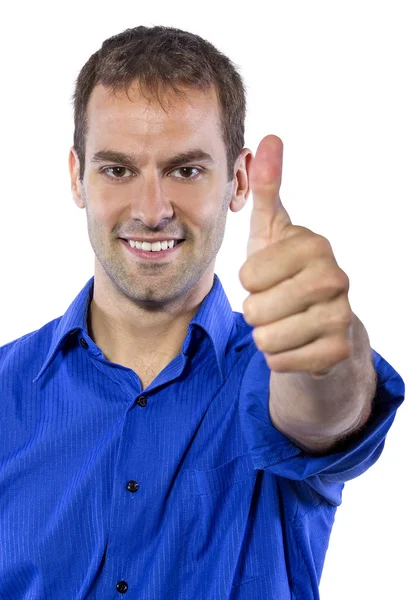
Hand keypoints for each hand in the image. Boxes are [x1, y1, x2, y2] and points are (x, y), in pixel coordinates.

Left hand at [239, 135, 352, 378]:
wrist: (317, 323)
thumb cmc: (286, 274)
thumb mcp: (271, 232)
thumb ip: (266, 188)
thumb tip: (269, 138)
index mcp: (315, 245)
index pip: (249, 274)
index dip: (249, 281)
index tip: (265, 276)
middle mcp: (336, 278)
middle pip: (256, 309)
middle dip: (254, 311)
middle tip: (273, 303)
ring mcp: (341, 317)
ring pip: (266, 338)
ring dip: (264, 335)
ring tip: (283, 322)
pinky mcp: (338, 352)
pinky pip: (279, 362)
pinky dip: (278, 357)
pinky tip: (295, 343)